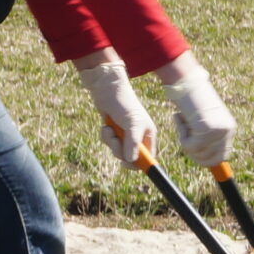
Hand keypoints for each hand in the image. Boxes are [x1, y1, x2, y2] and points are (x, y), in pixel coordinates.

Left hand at [73, 52, 153, 167]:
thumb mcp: (132, 123)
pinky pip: (109, 143)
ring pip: (118, 151)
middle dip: (120, 150)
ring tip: (109, 129)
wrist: (108, 89)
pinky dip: (106, 136)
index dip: (139, 164)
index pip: (148, 157)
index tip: (127, 164)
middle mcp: (138, 137)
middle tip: (116, 140)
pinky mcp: (114, 132)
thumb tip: (131, 161)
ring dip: (111, 142)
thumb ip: (133, 143)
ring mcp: (125, 135)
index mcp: (148, 135)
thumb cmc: (124, 103)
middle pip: (130, 157)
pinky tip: (106, 125)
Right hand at [148, 52, 234, 167]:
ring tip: (183, 122)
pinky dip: (181, 135)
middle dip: (194, 154)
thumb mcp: (204, 121)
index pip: (223, 157)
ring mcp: (218, 131)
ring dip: (185, 142)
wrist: (186, 80)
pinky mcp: (207, 129)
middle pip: (211, 160)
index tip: (194, 154)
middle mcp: (227, 131)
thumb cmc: (190, 99)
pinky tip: (180, 118)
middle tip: (183, 138)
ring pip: (198, 154)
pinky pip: (189, 146)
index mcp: (229, 128)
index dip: (207, 160)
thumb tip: (204, 159)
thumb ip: (207, 138)